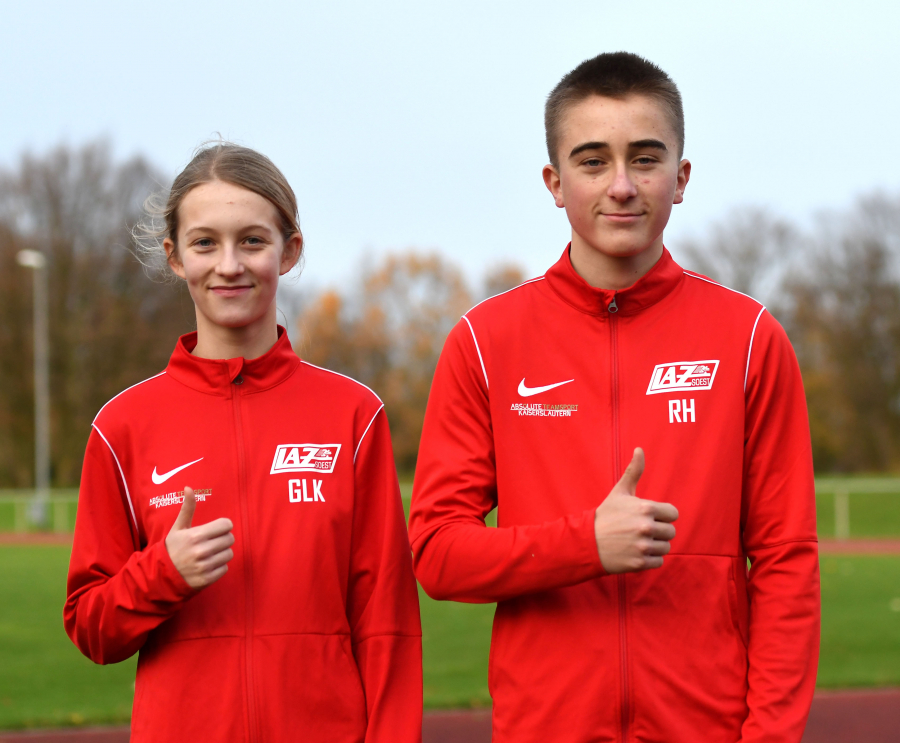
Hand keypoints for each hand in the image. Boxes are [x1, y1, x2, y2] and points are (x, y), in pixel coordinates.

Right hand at [165, 486, 234, 588]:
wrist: (160, 576)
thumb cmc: (172, 548)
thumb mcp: (178, 528)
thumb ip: (187, 508)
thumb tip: (188, 487)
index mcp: (196, 535)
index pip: (226, 525)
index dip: (222, 526)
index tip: (215, 529)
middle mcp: (201, 551)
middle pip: (230, 539)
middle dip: (222, 539)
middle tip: (212, 542)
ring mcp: (204, 566)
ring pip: (229, 554)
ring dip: (222, 553)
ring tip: (209, 554)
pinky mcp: (207, 579)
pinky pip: (225, 568)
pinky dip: (219, 567)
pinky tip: (208, 565)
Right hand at [594, 448, 677, 573]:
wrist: (587, 542)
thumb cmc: (606, 515)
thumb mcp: (620, 492)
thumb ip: (634, 471)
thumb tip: (640, 449)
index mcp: (646, 508)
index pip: (673, 514)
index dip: (662, 515)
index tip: (648, 517)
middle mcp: (646, 527)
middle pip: (671, 532)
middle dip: (658, 531)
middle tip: (640, 530)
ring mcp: (643, 546)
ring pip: (666, 548)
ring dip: (655, 546)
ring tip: (637, 541)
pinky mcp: (640, 563)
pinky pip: (659, 562)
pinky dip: (650, 559)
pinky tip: (635, 552)